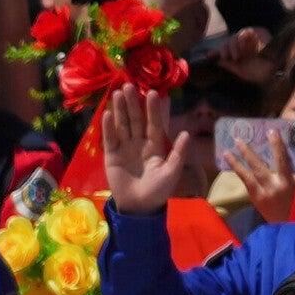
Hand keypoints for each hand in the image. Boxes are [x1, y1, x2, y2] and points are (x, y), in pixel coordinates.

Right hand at [96, 86, 181, 214]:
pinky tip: (107, 113)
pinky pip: (110, 138)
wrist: (139, 208)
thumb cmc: (158, 192)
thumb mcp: (171, 173)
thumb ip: (178, 154)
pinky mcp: (112, 155)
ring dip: (120, 109)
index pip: (154, 123)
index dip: (154, 109)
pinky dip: (108, 127)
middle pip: (136, 119)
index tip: (153, 93)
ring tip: (118, 93)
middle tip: (130, 86)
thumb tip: (187, 133)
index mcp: (155, 145)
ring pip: (123, 125)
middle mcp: (140, 143)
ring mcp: (125, 147)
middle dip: (133, 103)